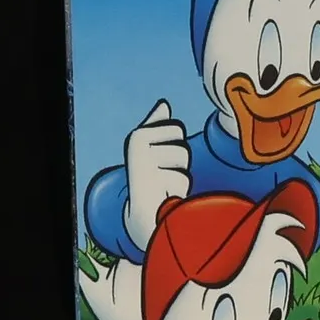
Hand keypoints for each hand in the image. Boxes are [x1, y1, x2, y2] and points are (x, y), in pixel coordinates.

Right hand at [123, 99, 188, 251]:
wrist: (142, 215)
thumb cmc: (152, 180)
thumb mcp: (154, 150)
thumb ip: (158, 127)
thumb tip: (163, 104)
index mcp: (138, 135)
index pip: (176, 127)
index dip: (176, 145)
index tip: (162, 158)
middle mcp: (136, 143)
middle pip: (181, 140)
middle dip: (181, 159)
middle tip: (164, 173)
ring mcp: (143, 159)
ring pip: (183, 158)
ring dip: (180, 174)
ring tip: (165, 184)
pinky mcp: (152, 177)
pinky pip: (182, 177)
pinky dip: (178, 189)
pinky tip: (164, 195)